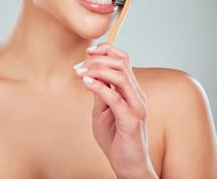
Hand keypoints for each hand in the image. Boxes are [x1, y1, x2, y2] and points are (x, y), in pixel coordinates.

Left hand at [74, 43, 157, 178]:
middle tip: (81, 63)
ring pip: (121, 76)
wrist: (128, 166)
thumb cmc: (115, 139)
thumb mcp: (102, 111)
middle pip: (122, 63)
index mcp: (131, 90)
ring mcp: (136, 106)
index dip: (106, 50)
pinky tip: (86, 83)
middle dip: (99, 58)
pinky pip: (115, 98)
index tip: (88, 52)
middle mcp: (136, 95)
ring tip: (80, 72)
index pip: (123, 60)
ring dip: (97, 69)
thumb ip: (99, 93)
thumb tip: (90, 73)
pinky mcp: (131, 120)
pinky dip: (99, 87)